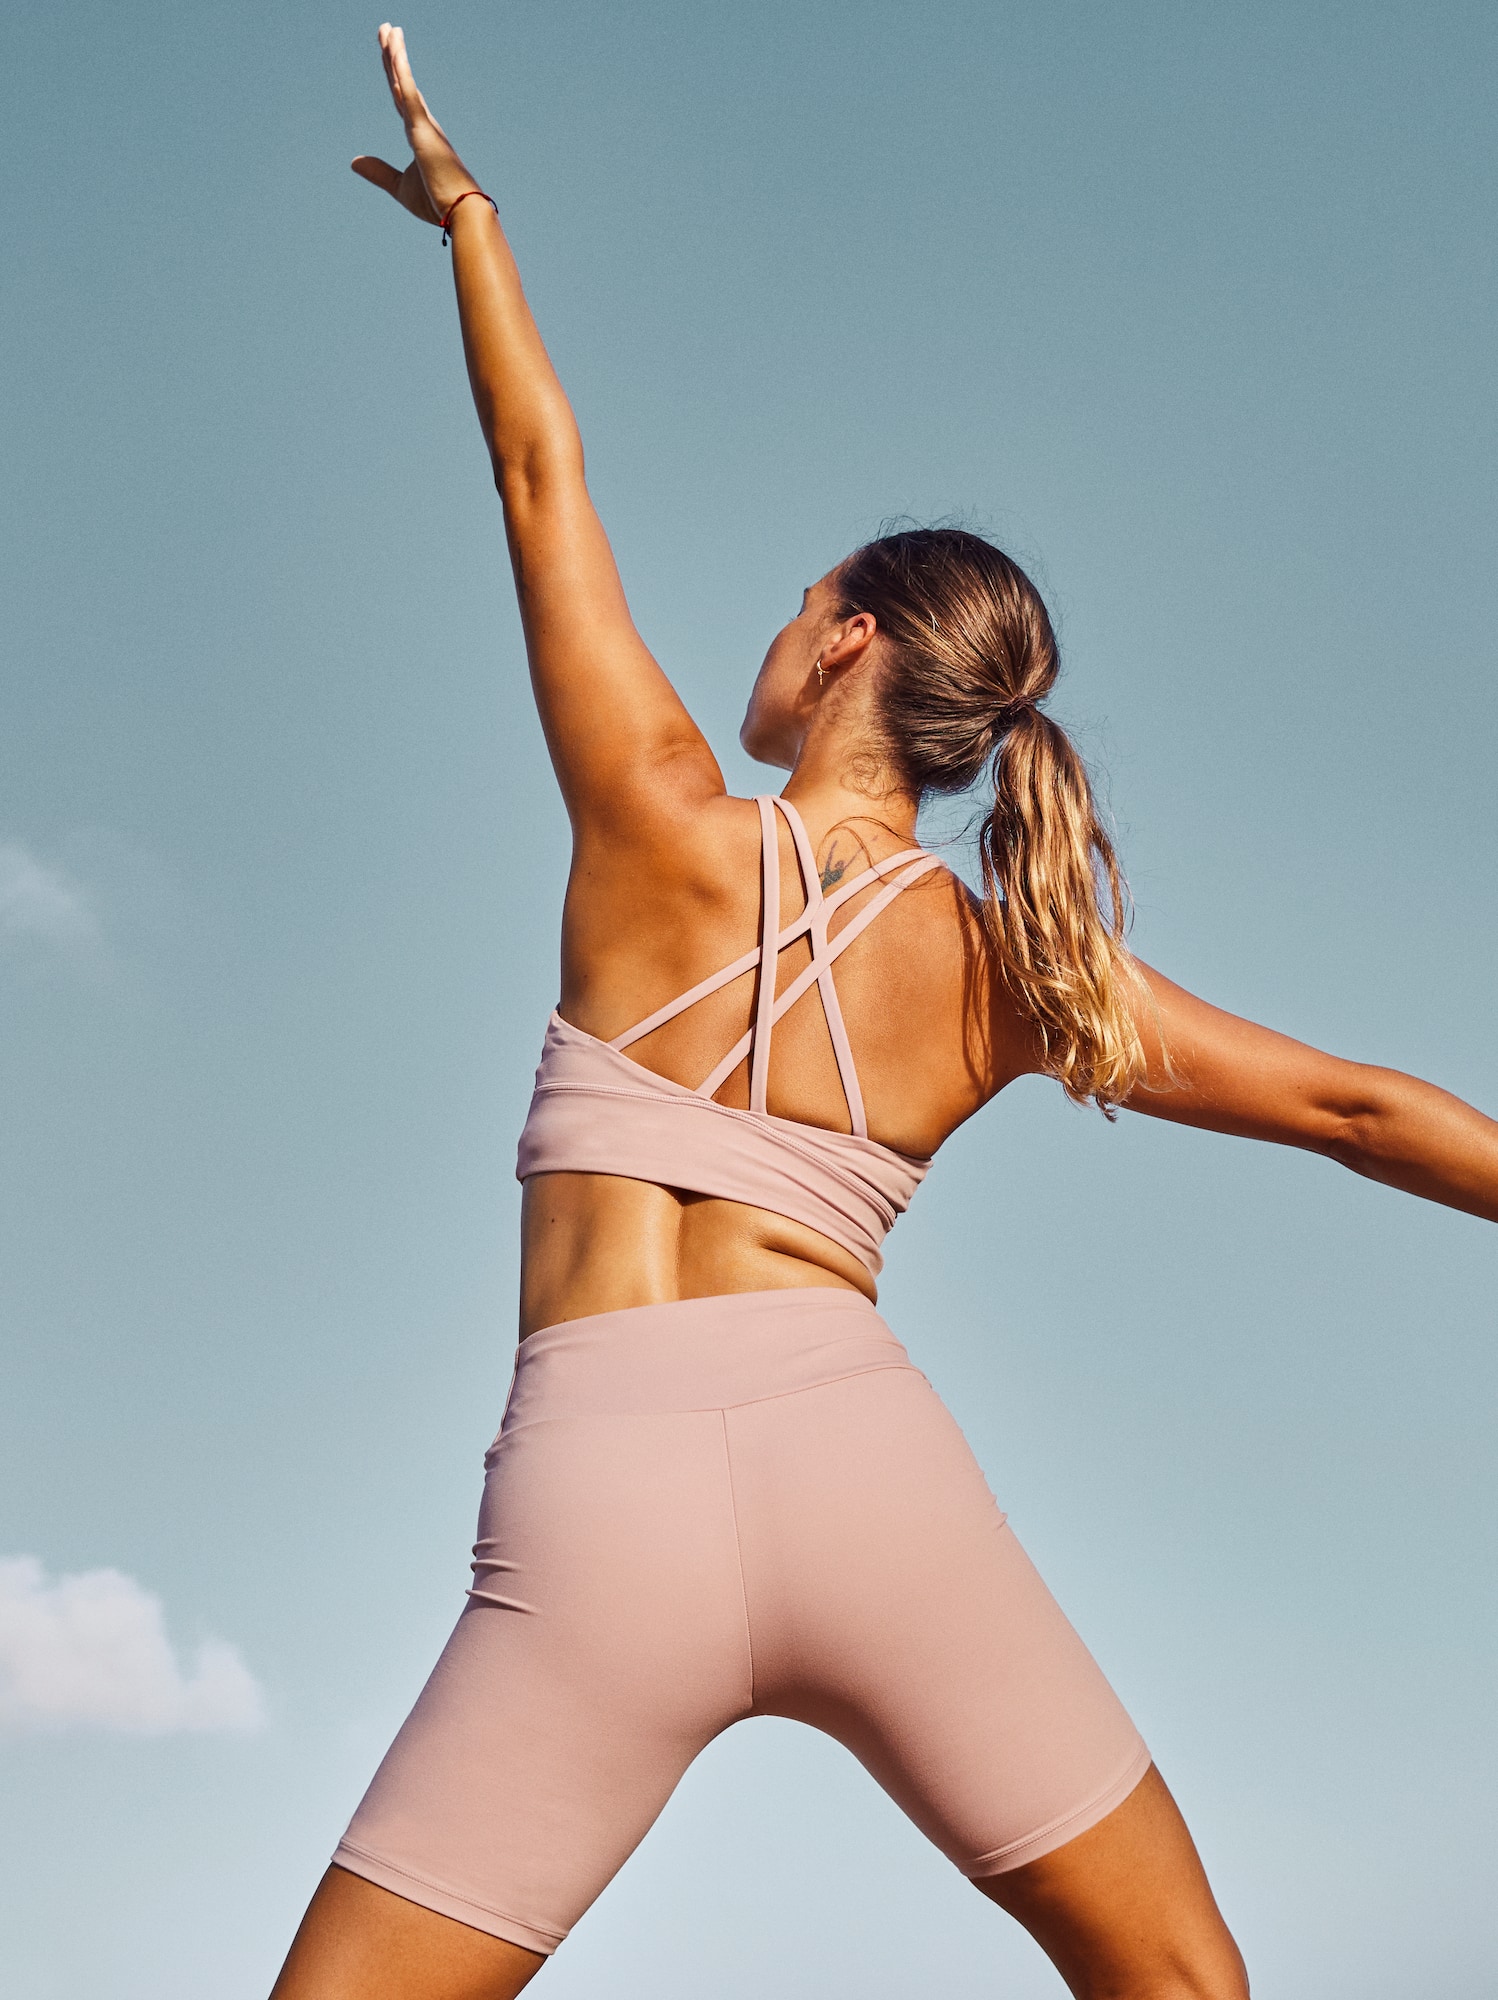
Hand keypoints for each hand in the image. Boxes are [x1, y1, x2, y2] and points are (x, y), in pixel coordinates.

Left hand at [351, 23, 481, 225]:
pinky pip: (409, 95)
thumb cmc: (436, 202)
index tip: (387, 53)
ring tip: (389, 29)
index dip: (393, 74)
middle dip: (393, 54)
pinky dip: (402, 73)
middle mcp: (424, 124)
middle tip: (387, 28)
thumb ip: (378, 172)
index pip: (401, 98)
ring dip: (397, 54)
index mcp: (420, 135)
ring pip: (405, 82)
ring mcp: (424, 125)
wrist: (460, 213)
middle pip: (402, 82)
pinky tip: (395, 52)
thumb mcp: (399, 186)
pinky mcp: (423, 130)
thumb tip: (354, 162)